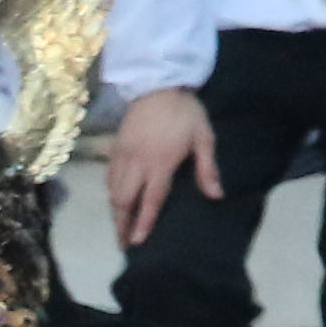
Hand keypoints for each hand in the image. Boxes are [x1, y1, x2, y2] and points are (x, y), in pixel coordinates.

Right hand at [105, 89, 220, 246]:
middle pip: (123, 200)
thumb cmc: (185, 111)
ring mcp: (123, 154)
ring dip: (115, 211)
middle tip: (124, 243)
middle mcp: (137, 161)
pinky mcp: (115, 146)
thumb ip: (207, 168)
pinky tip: (116, 200)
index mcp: (160, 161)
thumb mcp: (203, 136)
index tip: (138, 242)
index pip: (150, 199)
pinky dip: (111, 192)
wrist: (158, 83)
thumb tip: (216, 195)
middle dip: (121, 223)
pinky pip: (108, 176)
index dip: (144, 222)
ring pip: (112, 190)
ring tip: (119, 227)